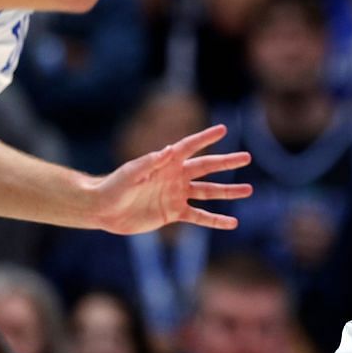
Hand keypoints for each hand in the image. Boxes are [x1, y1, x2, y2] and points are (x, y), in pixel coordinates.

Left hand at [92, 123, 252, 233]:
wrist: (104, 209)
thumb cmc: (114, 186)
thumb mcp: (131, 173)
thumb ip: (150, 162)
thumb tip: (169, 149)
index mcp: (166, 163)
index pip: (189, 147)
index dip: (205, 138)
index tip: (223, 129)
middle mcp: (175, 177)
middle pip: (206, 168)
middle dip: (226, 162)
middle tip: (246, 157)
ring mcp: (176, 195)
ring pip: (208, 192)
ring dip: (227, 191)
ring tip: (248, 190)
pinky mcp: (173, 213)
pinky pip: (199, 216)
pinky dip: (215, 220)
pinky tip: (231, 223)